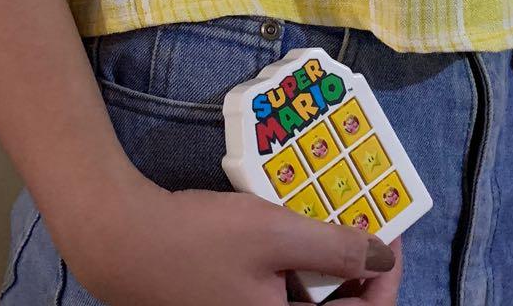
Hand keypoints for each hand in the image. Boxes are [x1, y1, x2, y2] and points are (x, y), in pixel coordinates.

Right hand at [49, 168, 399, 305]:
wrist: (124, 242)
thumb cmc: (199, 241)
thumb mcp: (275, 234)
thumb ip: (334, 248)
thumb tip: (380, 256)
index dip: (383, 279)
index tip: (389, 236)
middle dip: (354, 266)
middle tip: (361, 221)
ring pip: (306, 298)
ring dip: (324, 262)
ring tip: (330, 216)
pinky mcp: (230, 303)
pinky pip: (279, 290)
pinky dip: (293, 261)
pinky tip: (290, 224)